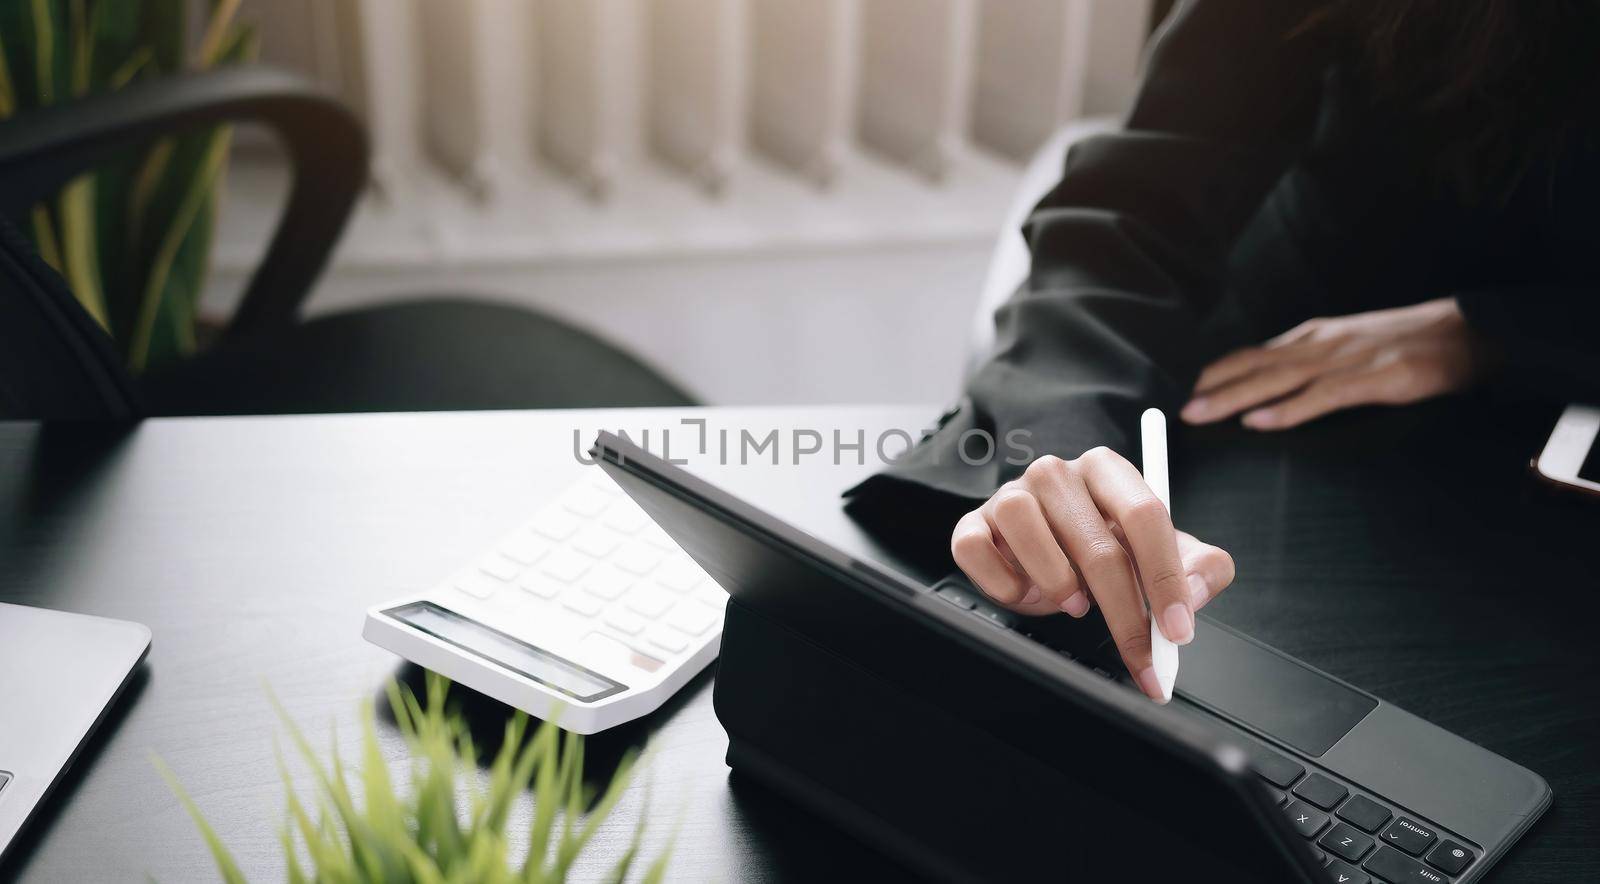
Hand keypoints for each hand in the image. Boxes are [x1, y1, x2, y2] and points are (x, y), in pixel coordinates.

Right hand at [950, 448, 1235, 701]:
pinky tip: (1023, 592)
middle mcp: (1056, 474)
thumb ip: (1198, 567)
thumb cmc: (1102, 546)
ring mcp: (1009, 494)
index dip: (1165, 577)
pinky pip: (976, 550)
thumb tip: (1195, 593)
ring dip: (1058, 584)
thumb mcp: (1160, 553)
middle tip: (1141, 654)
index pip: (1145, 515)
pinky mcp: (973, 523)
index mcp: (1108, 471)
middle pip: (1096, 543)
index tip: (1178, 629)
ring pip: (1029, 533)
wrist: (1041, 547)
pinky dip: (1002, 583)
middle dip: (1125, 613)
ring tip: (1073, 603)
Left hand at [1181, 298, 1494, 429]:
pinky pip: (1321, 398)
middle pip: (1258, 368)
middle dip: (1216, 389)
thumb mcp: (1352, 343)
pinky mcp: (1372, 380)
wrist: (1467, 331)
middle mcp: (1322, 345)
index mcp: (1316, 336)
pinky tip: (1260, 422)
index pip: (1257, 353)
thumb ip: (1317, 358)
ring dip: (1236, 398)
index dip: (1222, 371)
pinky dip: (1288, 410)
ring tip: (1203, 414)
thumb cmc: (1409, 341)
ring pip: (1278, 381)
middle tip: (1182, 410)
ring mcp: (1346, 361)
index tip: (1192, 388)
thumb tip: (1279, 380)